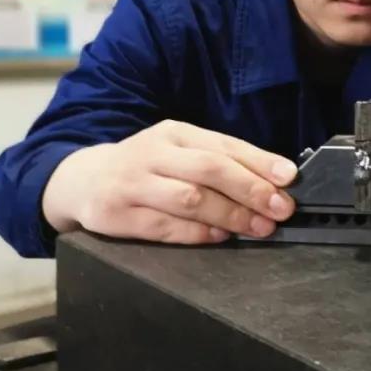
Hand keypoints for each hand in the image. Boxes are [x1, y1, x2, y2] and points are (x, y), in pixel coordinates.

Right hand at [43, 120, 297, 244]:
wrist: (81, 180)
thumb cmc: (145, 168)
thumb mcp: (178, 153)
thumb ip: (220, 163)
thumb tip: (274, 182)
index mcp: (174, 133)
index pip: (224, 146)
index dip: (260, 162)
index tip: (289, 178)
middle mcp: (152, 153)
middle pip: (209, 169)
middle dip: (250, 189)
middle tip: (279, 208)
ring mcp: (131, 183)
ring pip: (189, 198)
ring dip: (229, 215)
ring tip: (257, 227)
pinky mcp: (115, 214)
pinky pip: (163, 226)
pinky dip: (197, 234)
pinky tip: (219, 237)